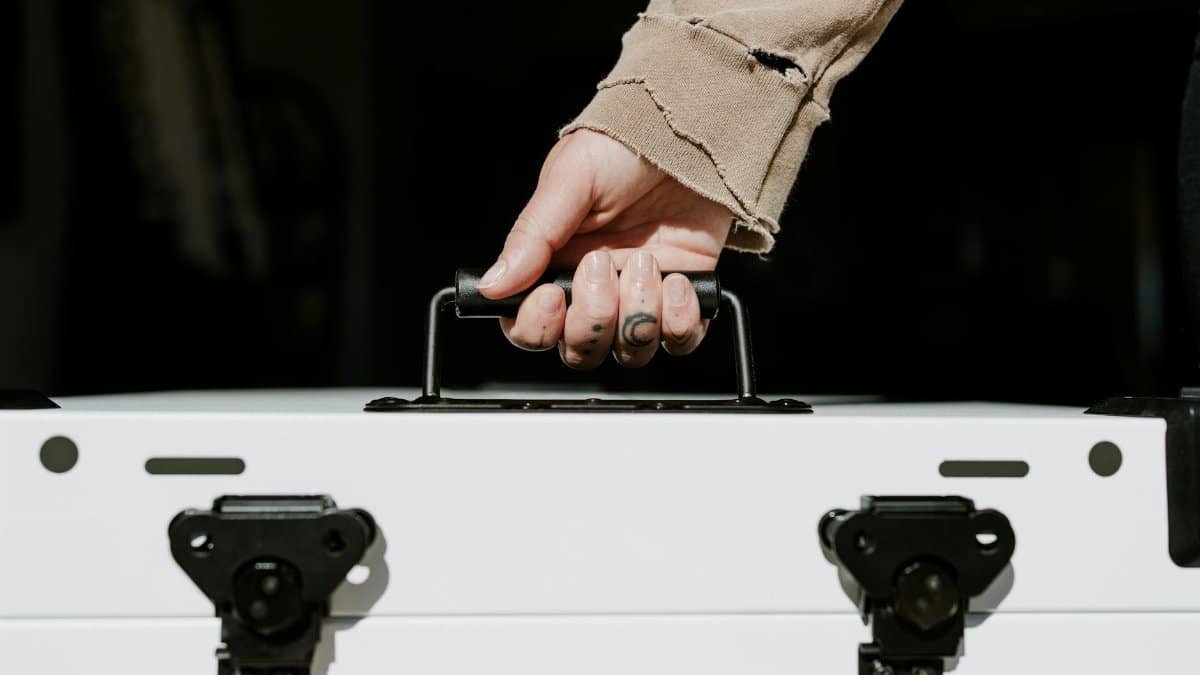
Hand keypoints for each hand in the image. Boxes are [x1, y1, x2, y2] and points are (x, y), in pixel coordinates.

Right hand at [479, 130, 732, 368]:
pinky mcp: (684, 297)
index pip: (530, 327)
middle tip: (602, 265)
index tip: (552, 295)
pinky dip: (680, 322)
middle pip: (579, 348)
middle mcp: (594, 290)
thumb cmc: (625, 145)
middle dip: (592, 318)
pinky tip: (678, 281)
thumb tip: (494, 282)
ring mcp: (639, 297)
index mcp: (554, 265)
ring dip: (637, 317)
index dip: (537, 325)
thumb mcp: (570, 179)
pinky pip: (681, 340)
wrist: (690, 131)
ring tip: (646, 263)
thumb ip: (532, 235)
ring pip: (628, 351)